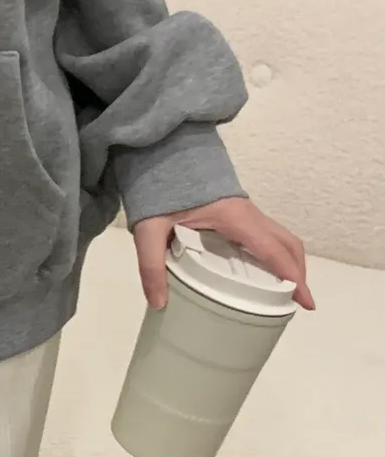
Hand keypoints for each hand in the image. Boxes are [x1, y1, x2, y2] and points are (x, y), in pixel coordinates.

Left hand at [132, 198, 314, 311]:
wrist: (161, 153)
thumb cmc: (160, 188)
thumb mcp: (149, 229)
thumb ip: (151, 265)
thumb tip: (159, 303)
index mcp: (235, 219)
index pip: (274, 251)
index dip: (294, 277)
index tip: (307, 302)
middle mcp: (249, 214)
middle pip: (287, 243)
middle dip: (298, 272)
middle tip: (296, 301)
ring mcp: (246, 211)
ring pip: (280, 237)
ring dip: (288, 261)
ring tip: (283, 290)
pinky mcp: (238, 211)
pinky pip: (266, 234)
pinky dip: (274, 253)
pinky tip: (260, 270)